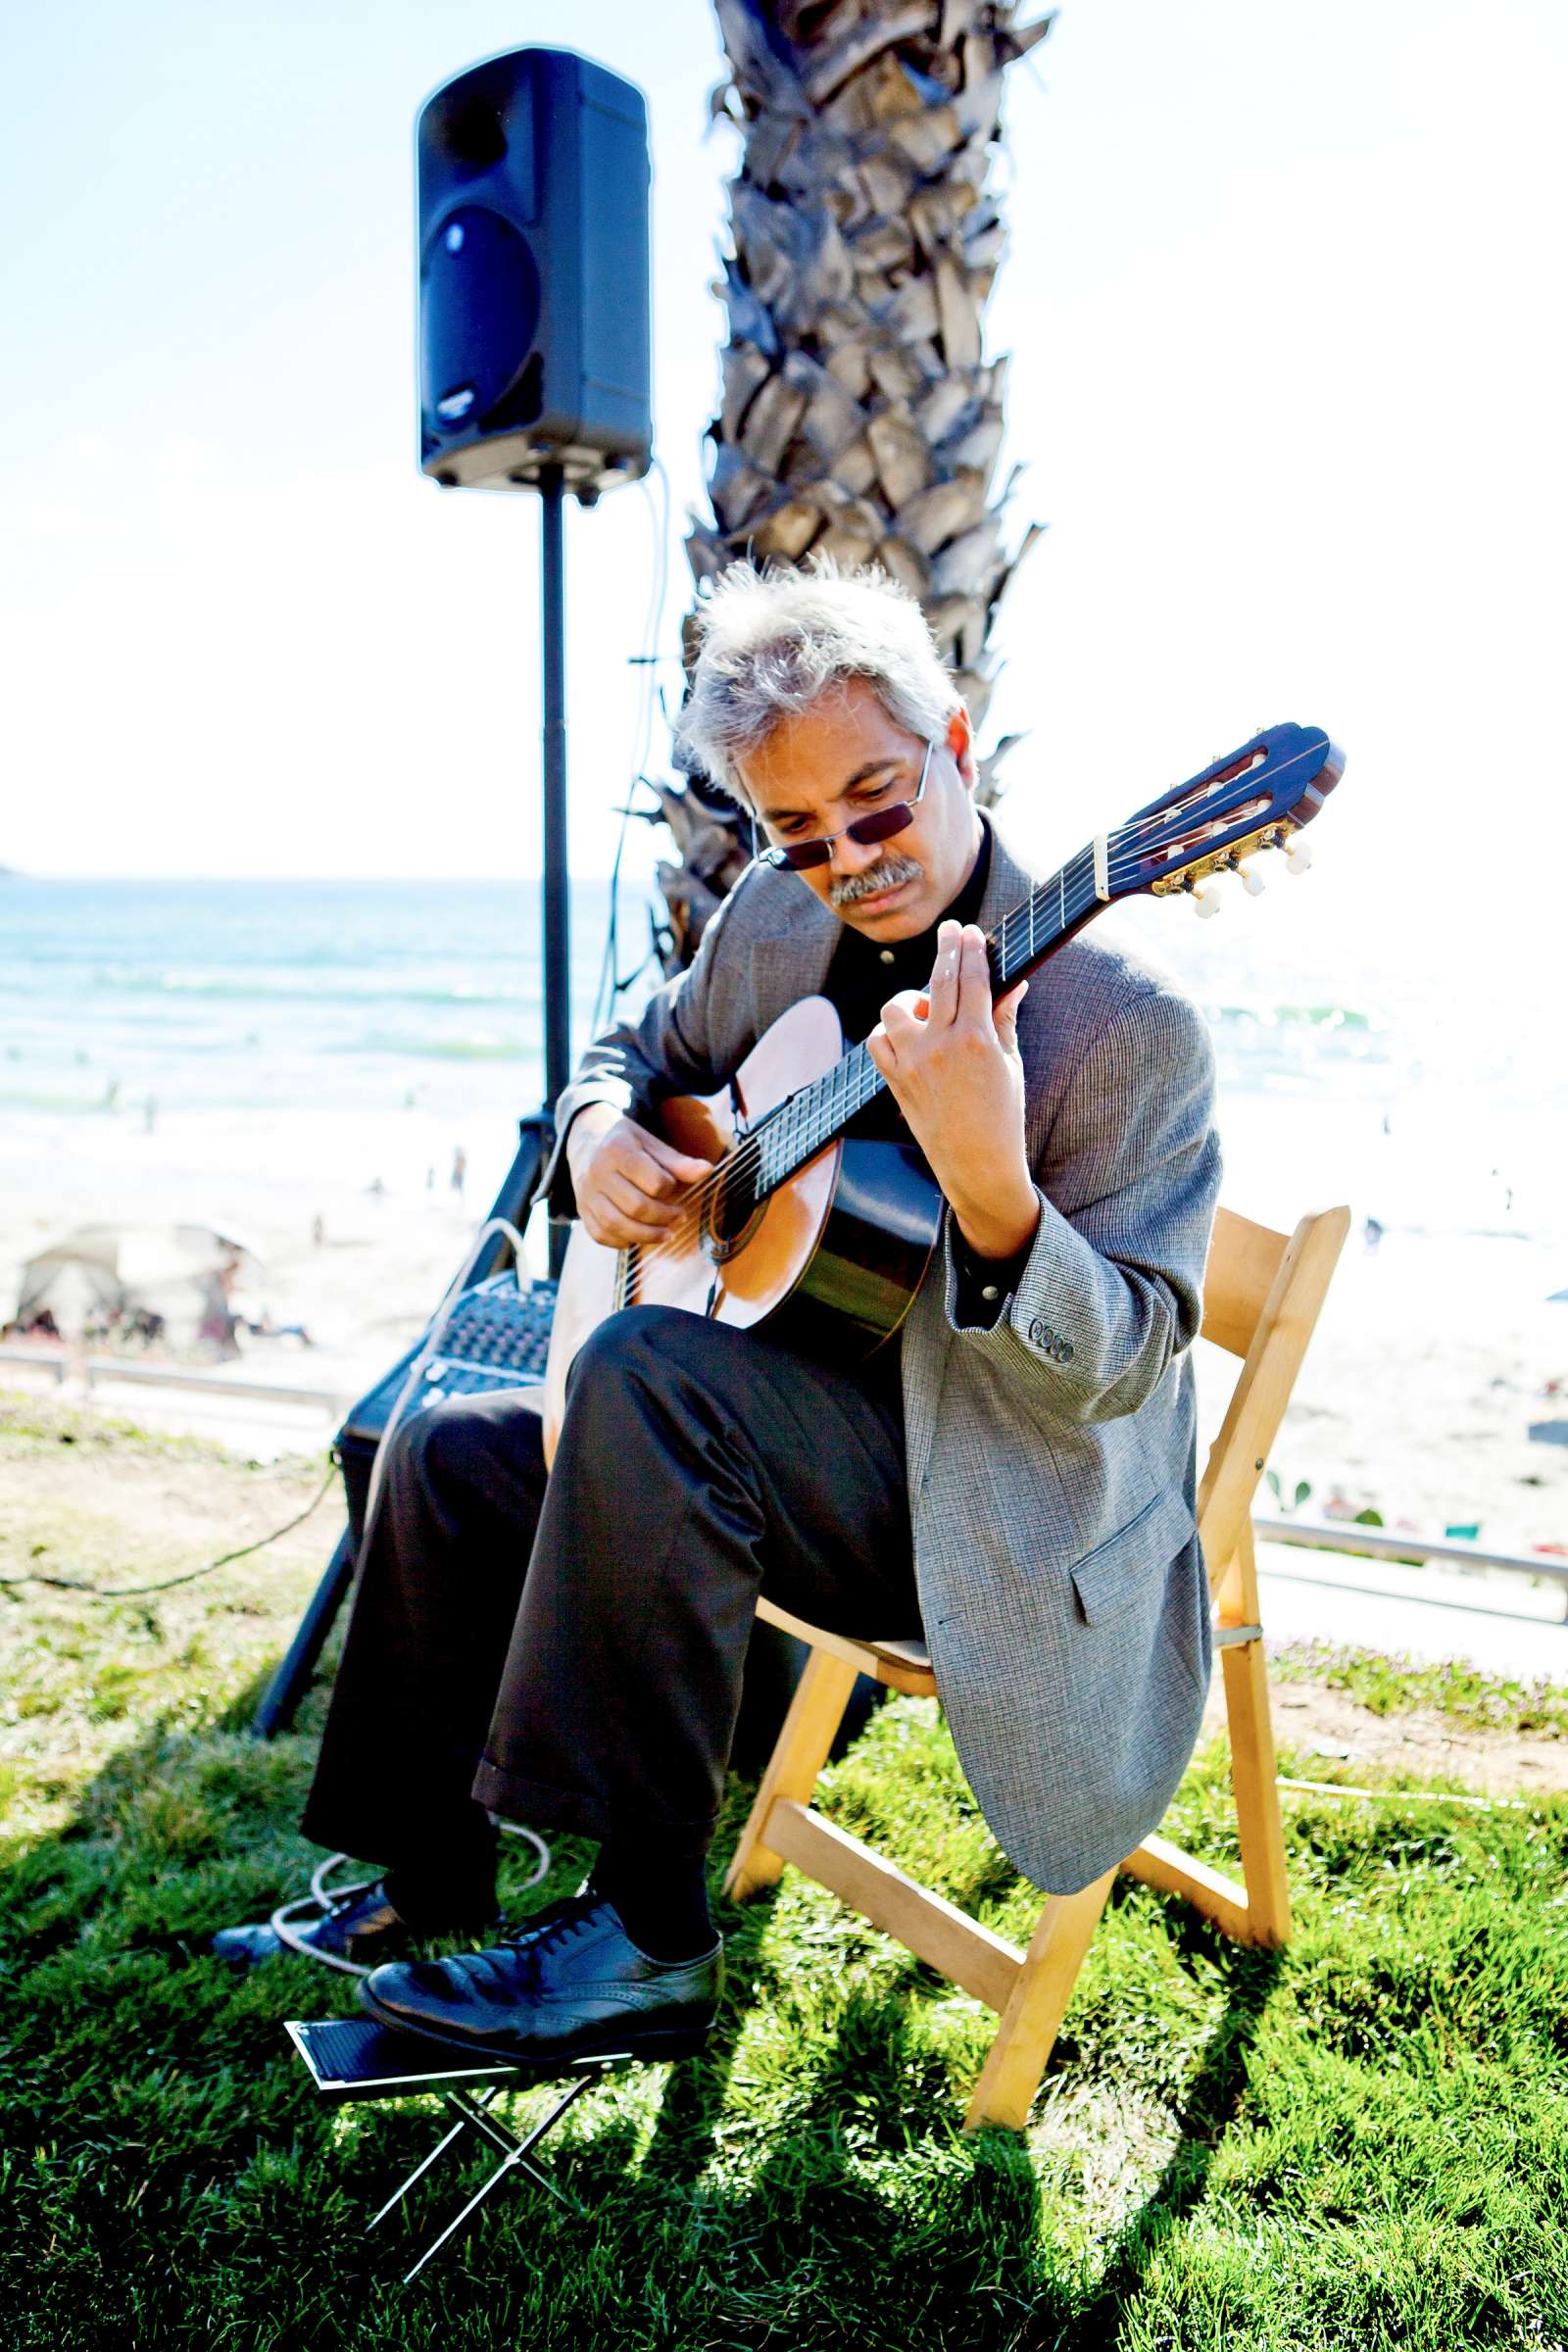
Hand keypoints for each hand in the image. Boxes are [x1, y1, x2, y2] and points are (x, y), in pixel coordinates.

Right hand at [565, 1107, 715, 1249]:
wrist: (586, 1146)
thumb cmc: (627, 1145)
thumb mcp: (651, 1143)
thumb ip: (677, 1162)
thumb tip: (707, 1171)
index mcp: (617, 1150)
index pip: (652, 1180)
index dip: (670, 1188)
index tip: (674, 1187)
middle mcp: (597, 1173)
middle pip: (635, 1207)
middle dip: (663, 1217)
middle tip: (679, 1217)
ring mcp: (587, 1194)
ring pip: (616, 1225)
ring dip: (647, 1236)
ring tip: (666, 1234)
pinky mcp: (583, 1211)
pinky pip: (601, 1235)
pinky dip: (623, 1241)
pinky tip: (640, 1237)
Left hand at [865, 920, 1039, 1261]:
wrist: (977, 1166)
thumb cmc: (1002, 1117)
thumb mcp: (1010, 1064)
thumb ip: (1005, 1019)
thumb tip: (1014, 984)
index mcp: (978, 1039)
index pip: (973, 978)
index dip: (972, 949)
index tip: (970, 931)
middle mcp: (941, 1045)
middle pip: (940, 980)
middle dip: (947, 948)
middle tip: (950, 929)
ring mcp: (913, 1062)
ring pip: (897, 1007)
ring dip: (911, 999)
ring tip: (927, 1008)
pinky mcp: (894, 1080)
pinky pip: (878, 1040)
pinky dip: (889, 1032)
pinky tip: (906, 1036)